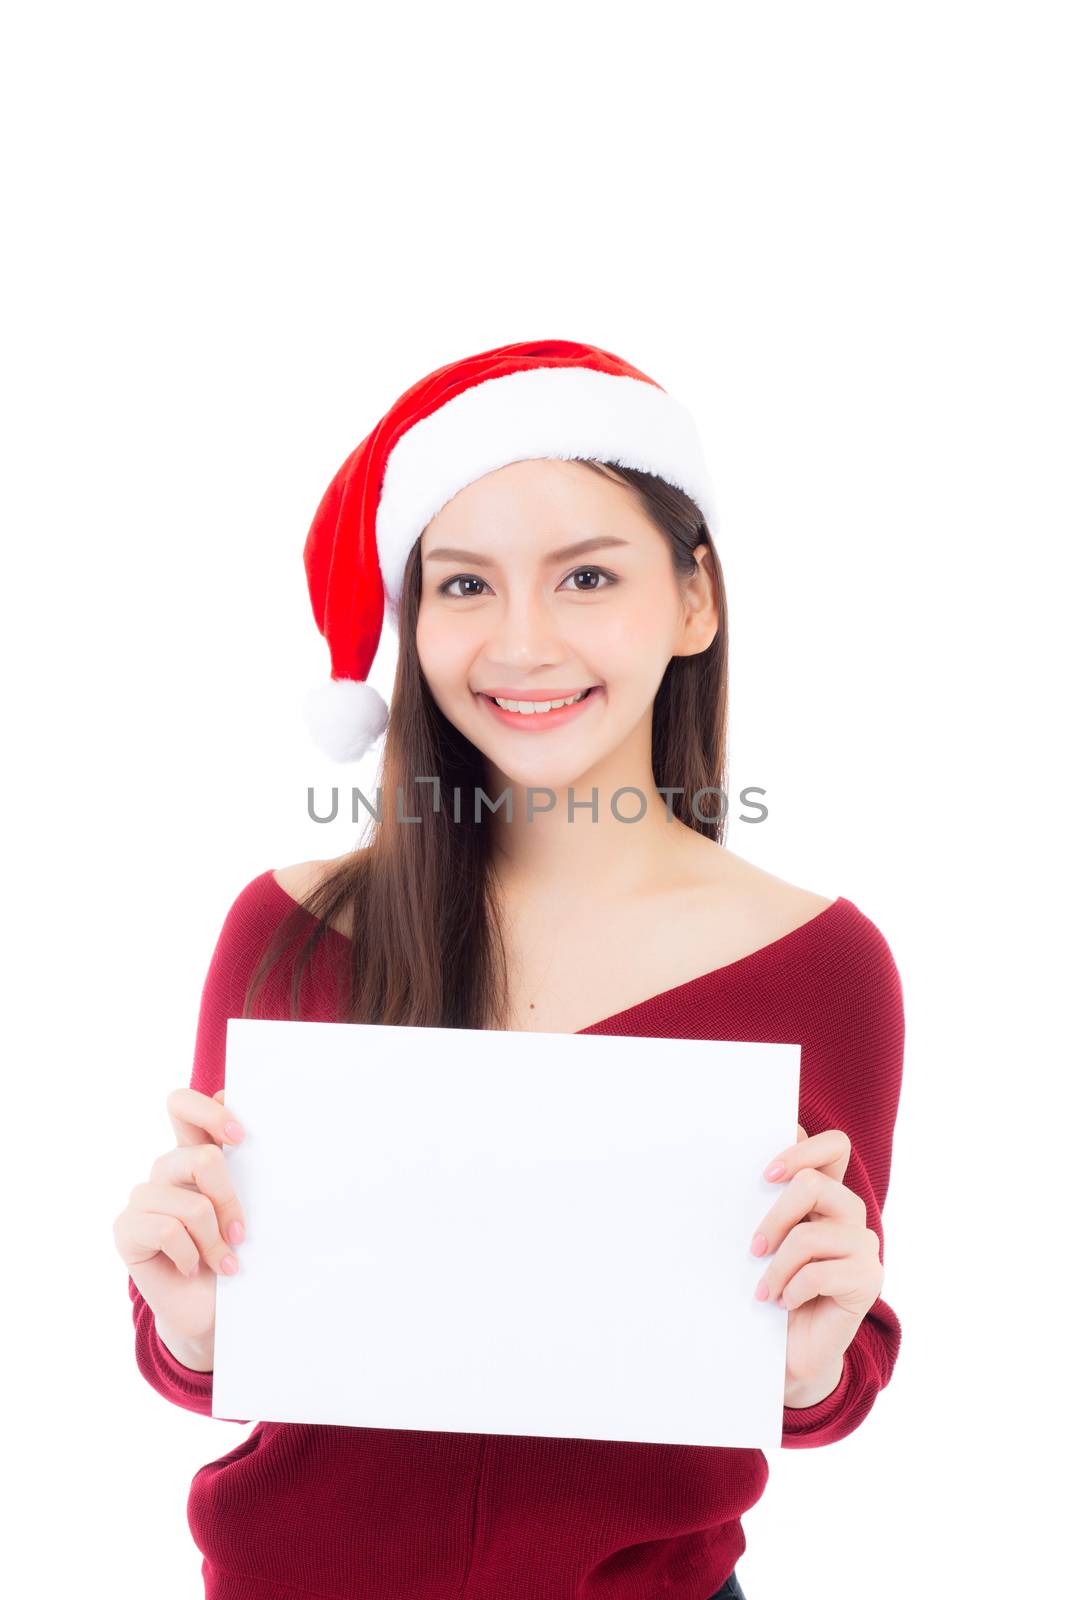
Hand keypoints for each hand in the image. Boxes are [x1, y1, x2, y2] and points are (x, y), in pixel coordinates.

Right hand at [112, 1088, 247, 1350]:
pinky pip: (167, 1230)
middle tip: (241, 1233)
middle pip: (199, 1158)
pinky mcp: (127, 1230)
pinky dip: (191, 1255)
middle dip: (229, 1200)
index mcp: (192, 1153)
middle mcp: (165, 1170)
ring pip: (192, 1204)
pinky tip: (192, 1267)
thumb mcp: (246, 1206)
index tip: (241, 1139)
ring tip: (223, 1261)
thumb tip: (238, 1108)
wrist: (210, 1311)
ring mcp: (143, 1199)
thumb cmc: (233, 1252)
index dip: (210, 1113)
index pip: (182, 1105)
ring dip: (214, 1240)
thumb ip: (242, 1164)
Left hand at [750, 1123, 883, 1405]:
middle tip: (753, 1249)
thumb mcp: (767, 1241)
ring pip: (809, 1235)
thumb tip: (744, 1171)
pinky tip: (785, 1303)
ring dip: (777, 1267)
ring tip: (763, 1290)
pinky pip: (819, 1273)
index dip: (800, 1151)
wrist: (793, 1350)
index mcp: (828, 1194)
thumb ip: (768, 1204)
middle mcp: (850, 1213)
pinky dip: (791, 1289)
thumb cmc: (774, 1287)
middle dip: (774, 1217)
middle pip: (814, 1184)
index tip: (764, 1176)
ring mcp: (864, 1246)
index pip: (834, 1145)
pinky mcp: (868, 1279)